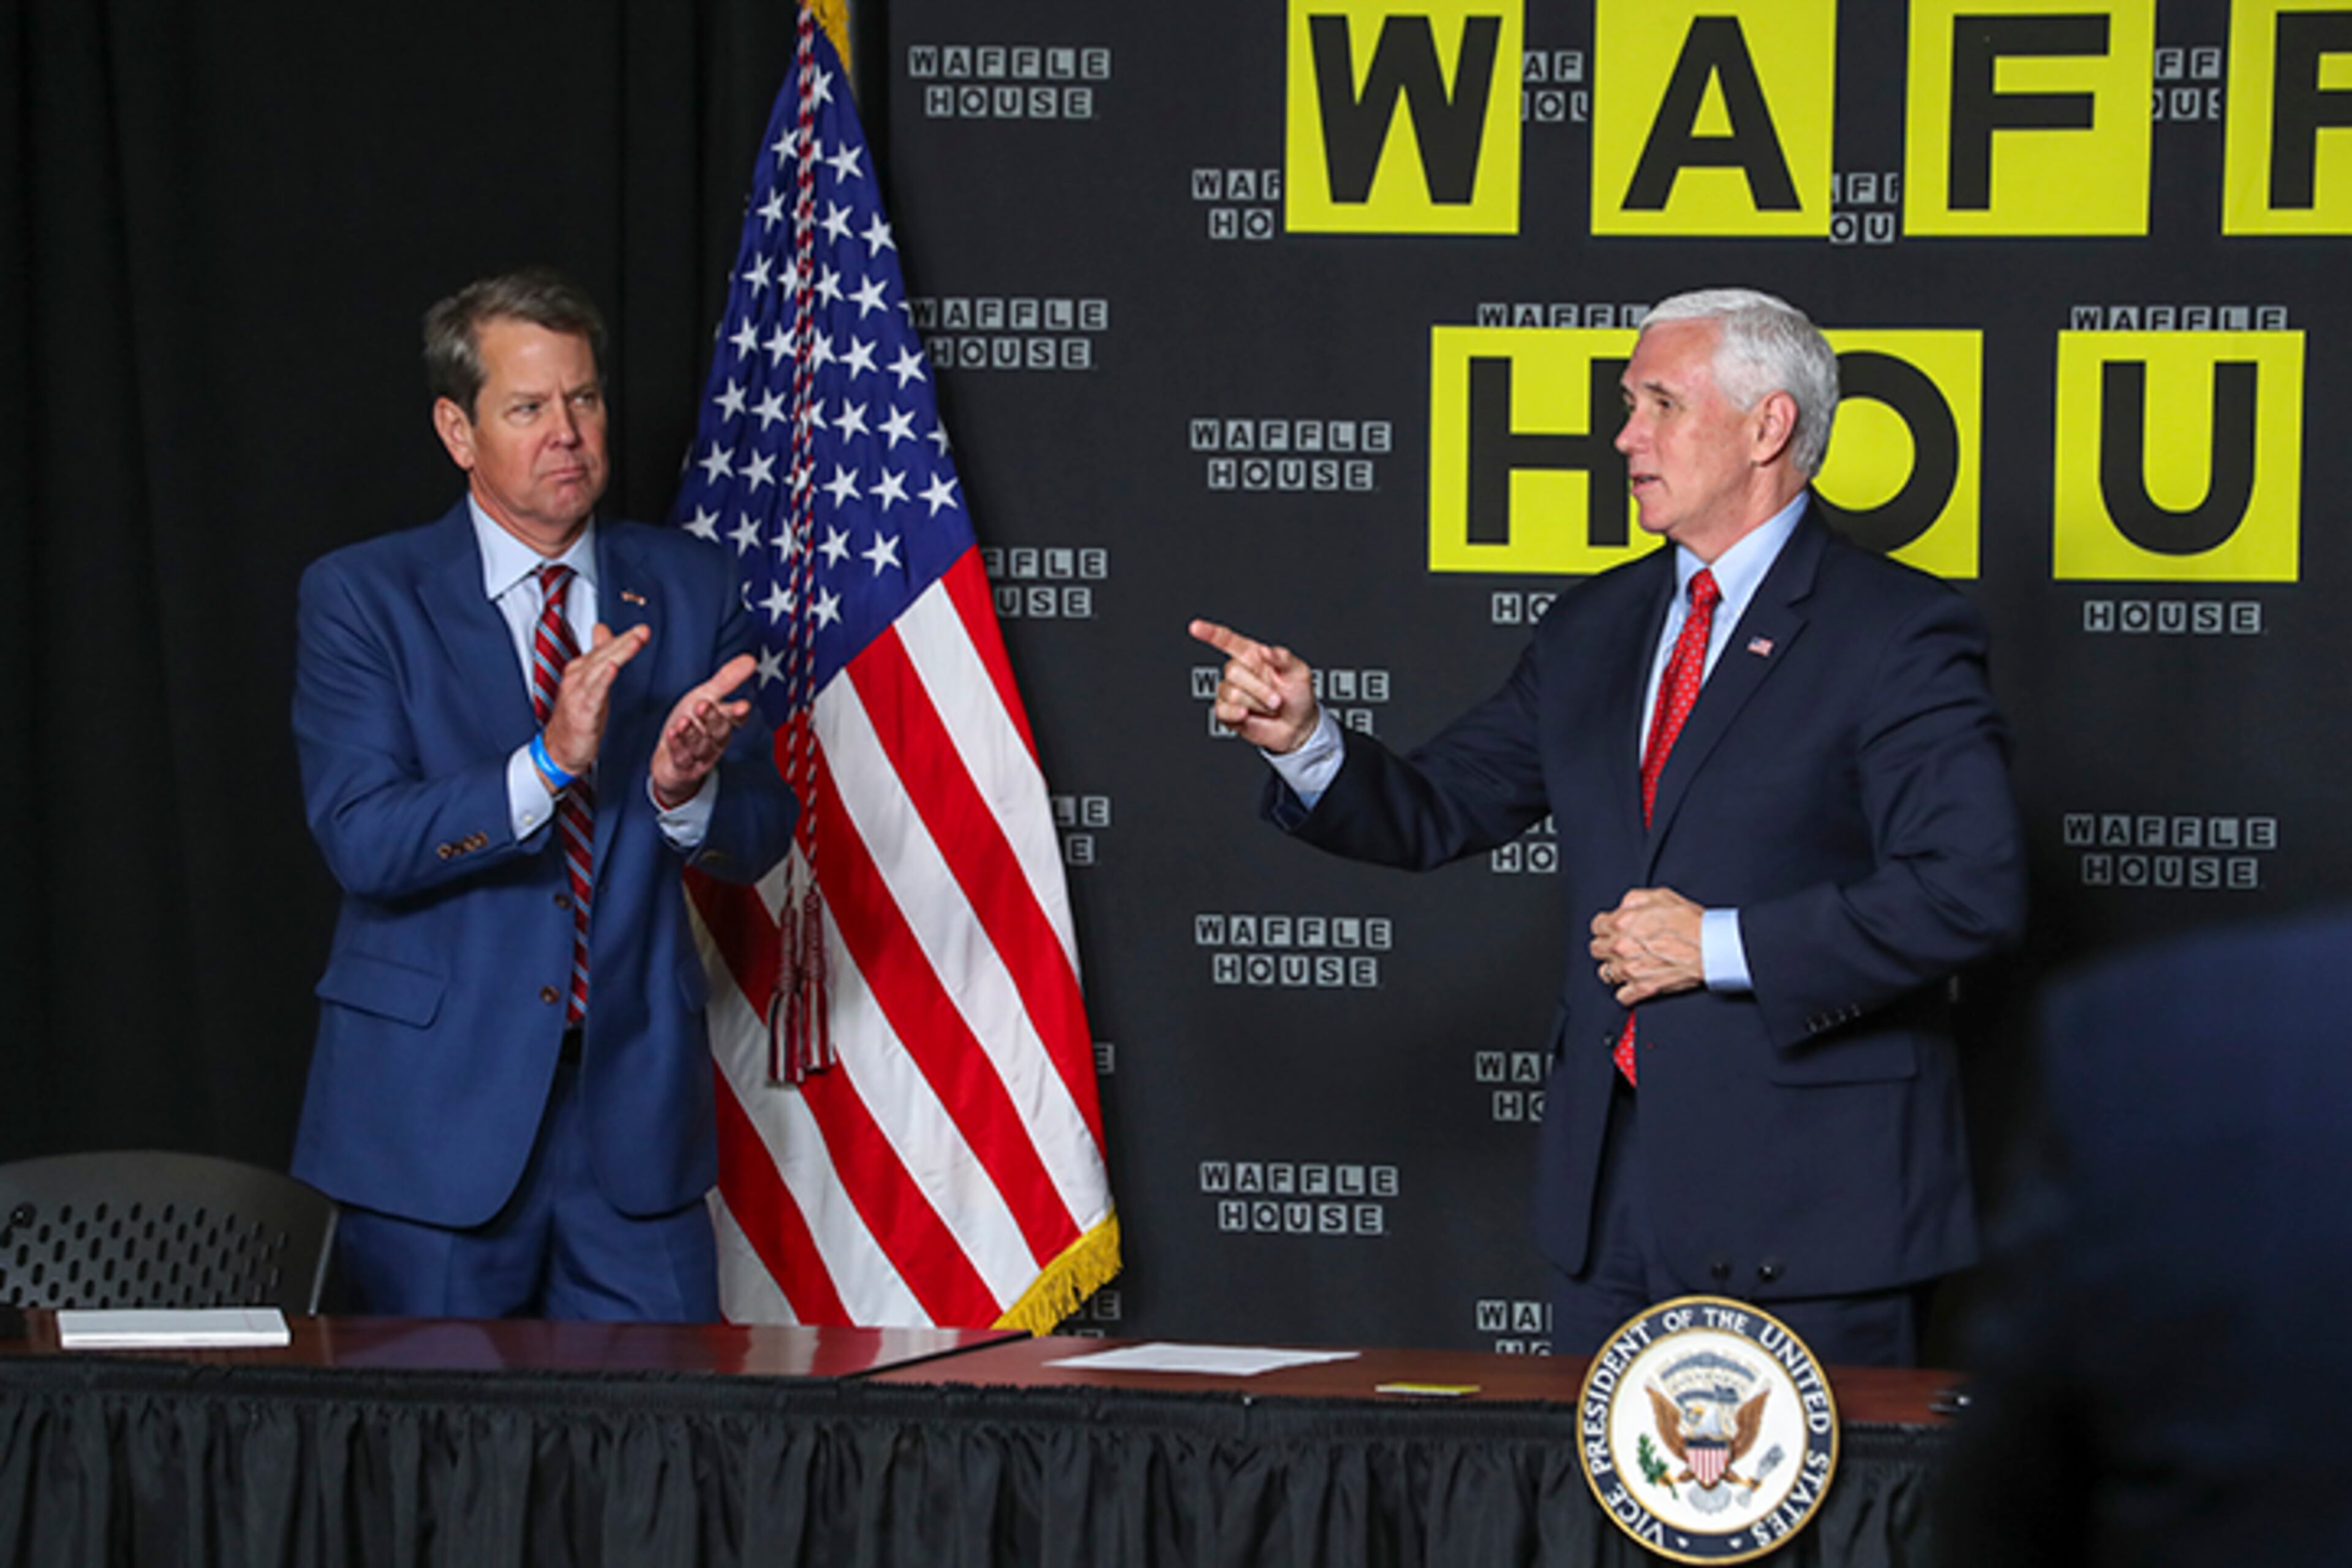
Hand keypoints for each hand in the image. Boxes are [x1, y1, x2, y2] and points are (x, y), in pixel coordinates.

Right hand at [544, 622, 651, 775]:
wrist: (559, 750)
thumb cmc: (578, 717)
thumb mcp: (592, 684)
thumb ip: (598, 657)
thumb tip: (603, 630)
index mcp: (580, 671)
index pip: (604, 649)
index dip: (623, 638)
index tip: (642, 629)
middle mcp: (577, 678)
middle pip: (603, 654)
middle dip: (625, 641)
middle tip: (643, 630)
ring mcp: (577, 694)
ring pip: (600, 668)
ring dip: (618, 653)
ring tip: (635, 641)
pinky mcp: (581, 712)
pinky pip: (593, 692)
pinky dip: (603, 678)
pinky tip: (612, 668)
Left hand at [649, 652, 756, 805]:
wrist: (670, 758)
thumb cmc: (691, 723)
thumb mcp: (706, 696)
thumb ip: (727, 680)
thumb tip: (750, 659)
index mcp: (723, 722)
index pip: (735, 718)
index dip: (738, 713)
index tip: (742, 705)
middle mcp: (714, 741)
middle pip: (717, 731)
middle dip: (712, 719)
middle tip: (703, 705)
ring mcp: (699, 756)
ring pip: (699, 745)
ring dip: (692, 734)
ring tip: (684, 721)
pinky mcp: (683, 767)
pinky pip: (681, 757)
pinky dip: (677, 746)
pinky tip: (672, 734)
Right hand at [1188, 618, 1320, 753]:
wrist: (1298, 726)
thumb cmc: (1298, 695)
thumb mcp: (1299, 672)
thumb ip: (1283, 657)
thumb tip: (1265, 650)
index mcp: (1252, 655)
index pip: (1227, 641)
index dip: (1210, 633)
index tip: (1195, 627)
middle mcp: (1239, 672)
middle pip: (1233, 671)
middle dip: (1259, 689)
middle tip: (1276, 699)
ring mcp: (1230, 692)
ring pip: (1231, 693)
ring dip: (1256, 704)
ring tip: (1268, 708)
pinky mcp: (1226, 712)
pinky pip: (1222, 710)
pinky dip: (1237, 714)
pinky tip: (1248, 715)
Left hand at [1589, 887, 1705, 1004]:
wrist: (1710, 945)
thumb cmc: (1690, 922)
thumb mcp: (1660, 895)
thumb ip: (1633, 900)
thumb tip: (1622, 907)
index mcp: (1622, 922)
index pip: (1596, 926)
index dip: (1606, 927)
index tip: (1613, 930)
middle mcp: (1621, 946)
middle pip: (1597, 949)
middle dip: (1607, 946)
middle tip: (1621, 945)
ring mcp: (1630, 969)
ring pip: (1605, 973)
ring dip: (1614, 968)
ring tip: (1627, 964)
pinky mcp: (1643, 988)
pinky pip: (1622, 996)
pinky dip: (1627, 992)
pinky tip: (1634, 983)